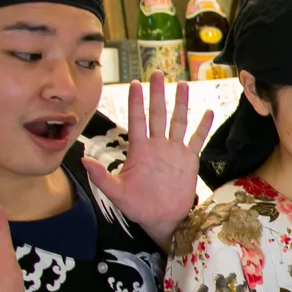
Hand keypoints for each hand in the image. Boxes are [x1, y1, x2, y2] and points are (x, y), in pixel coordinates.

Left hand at [83, 72, 213, 246]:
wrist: (161, 219)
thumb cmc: (137, 206)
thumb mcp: (116, 193)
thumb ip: (101, 177)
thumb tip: (84, 160)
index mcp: (139, 149)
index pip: (137, 120)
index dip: (136, 102)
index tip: (135, 83)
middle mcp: (157, 145)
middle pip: (157, 114)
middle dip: (157, 94)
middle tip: (157, 73)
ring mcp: (174, 151)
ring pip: (178, 121)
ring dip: (180, 104)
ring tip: (182, 85)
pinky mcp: (189, 160)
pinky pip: (197, 140)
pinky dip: (202, 127)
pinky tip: (208, 112)